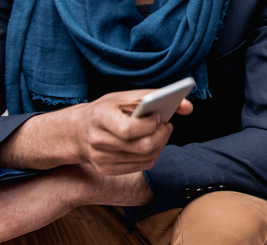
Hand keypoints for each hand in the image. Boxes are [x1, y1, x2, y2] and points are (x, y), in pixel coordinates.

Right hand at [69, 90, 191, 175]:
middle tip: (167, 125)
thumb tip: (188, 107)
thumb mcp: (124, 97)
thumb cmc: (106, 110)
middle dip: (162, 136)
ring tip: (160, 132)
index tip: (159, 116)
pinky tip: (150, 143)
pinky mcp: (107, 169)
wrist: (77, 131)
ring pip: (146, 158)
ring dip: (160, 144)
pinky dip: (152, 154)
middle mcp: (98, 141)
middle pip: (142, 146)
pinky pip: (141, 165)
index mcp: (100, 118)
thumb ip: (155, 97)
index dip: (150, 125)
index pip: (130, 129)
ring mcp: (101, 159)